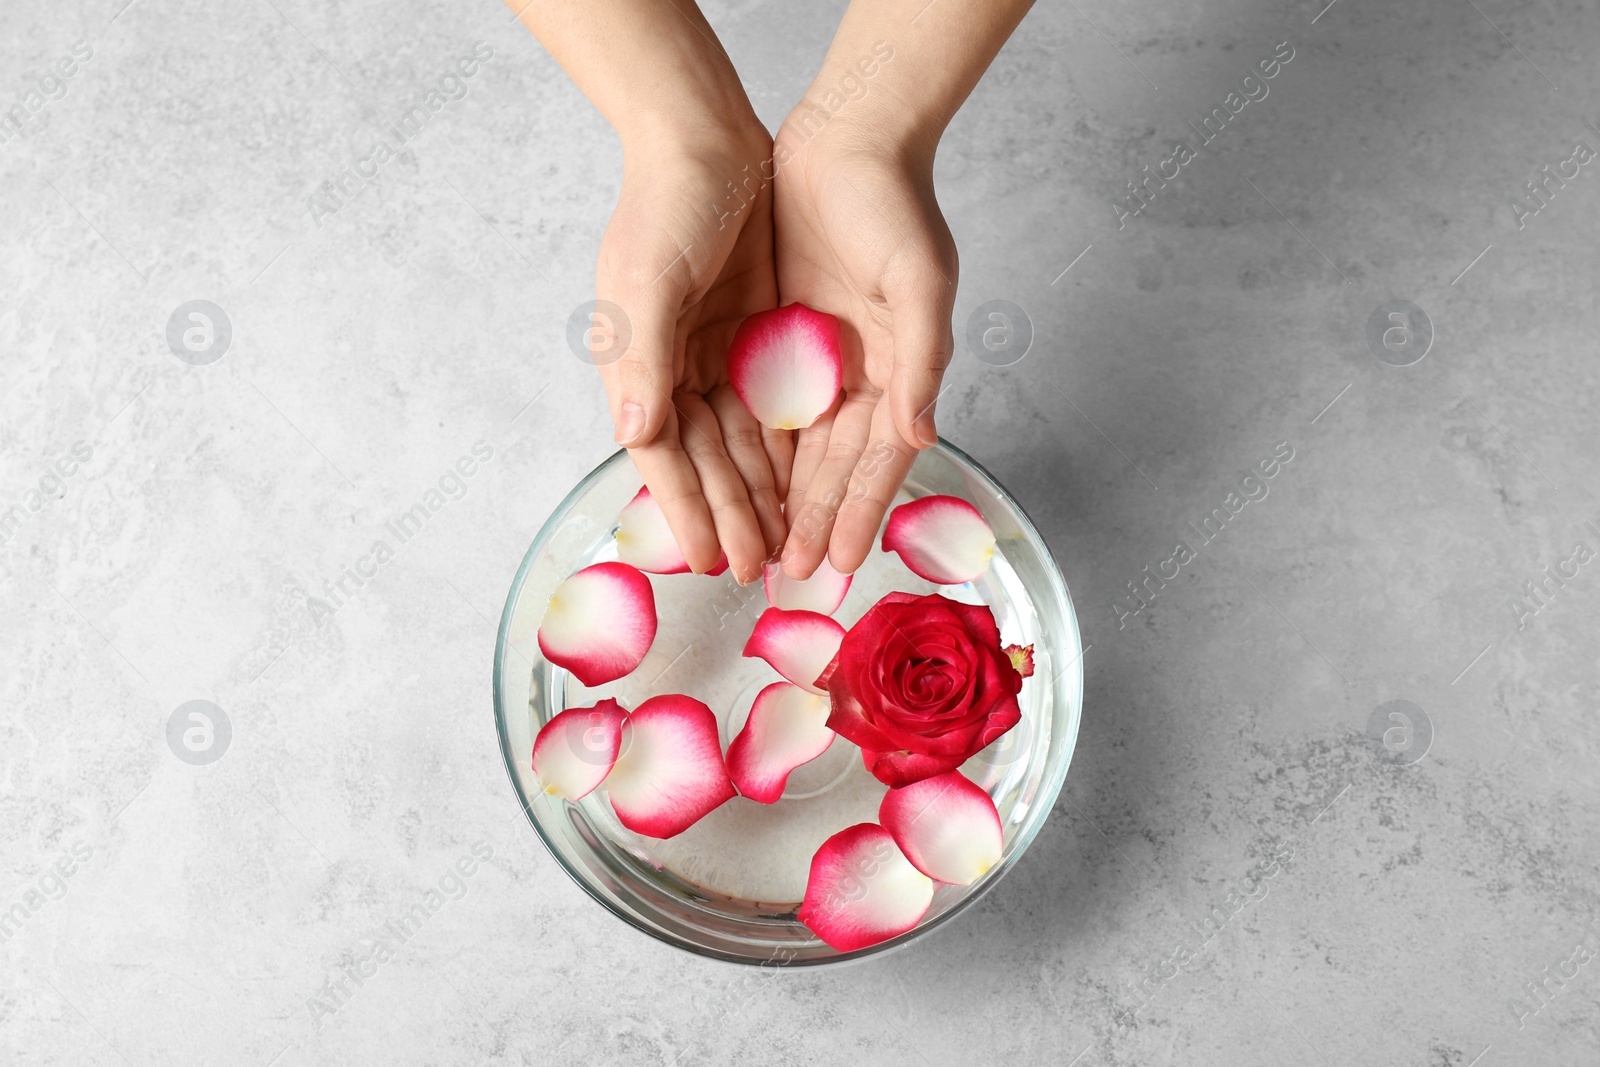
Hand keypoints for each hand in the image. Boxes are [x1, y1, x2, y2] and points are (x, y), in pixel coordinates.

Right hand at [593, 125, 792, 583]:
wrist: (707, 135)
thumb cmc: (667, 203)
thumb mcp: (648, 278)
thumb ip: (640, 358)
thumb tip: (631, 435)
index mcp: (636, 363)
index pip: (663, 455)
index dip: (686, 509)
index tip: (708, 561)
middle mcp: (670, 368)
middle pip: (704, 460)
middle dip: (728, 515)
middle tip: (756, 570)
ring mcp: (711, 353)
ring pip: (739, 441)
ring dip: (758, 492)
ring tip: (783, 542)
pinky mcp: (750, 335)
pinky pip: (768, 405)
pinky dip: (782, 446)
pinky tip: (802, 484)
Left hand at [772, 123, 957, 578]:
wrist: (848, 138)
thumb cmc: (894, 207)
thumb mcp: (920, 284)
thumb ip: (923, 363)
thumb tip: (921, 437)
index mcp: (899, 372)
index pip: (877, 459)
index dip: (857, 510)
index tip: (837, 559)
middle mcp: (859, 375)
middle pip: (831, 464)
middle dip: (812, 519)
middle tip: (789, 573)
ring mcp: (817, 359)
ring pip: (794, 445)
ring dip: (779, 496)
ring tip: (760, 546)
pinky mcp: (778, 335)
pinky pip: (761, 403)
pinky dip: (752, 445)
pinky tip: (736, 482)